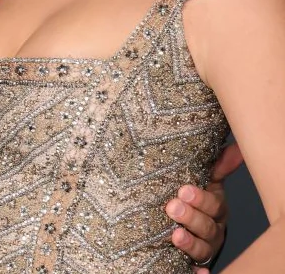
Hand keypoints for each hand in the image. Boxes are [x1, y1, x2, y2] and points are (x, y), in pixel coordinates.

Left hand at [165, 142, 243, 270]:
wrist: (190, 223)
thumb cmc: (197, 197)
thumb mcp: (207, 181)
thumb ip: (218, 166)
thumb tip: (236, 147)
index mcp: (216, 209)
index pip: (213, 205)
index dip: (200, 199)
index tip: (184, 190)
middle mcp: (212, 230)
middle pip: (206, 227)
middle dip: (190, 218)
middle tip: (172, 207)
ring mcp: (203, 247)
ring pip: (201, 249)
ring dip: (190, 243)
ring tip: (175, 235)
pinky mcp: (193, 261)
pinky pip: (196, 270)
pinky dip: (197, 272)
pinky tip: (197, 271)